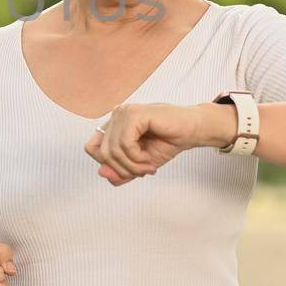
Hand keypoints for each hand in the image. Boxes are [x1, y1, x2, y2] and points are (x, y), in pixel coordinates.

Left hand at [86, 102, 201, 185]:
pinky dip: (136, 157)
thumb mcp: (140, 164)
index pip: (92, 148)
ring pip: (111, 150)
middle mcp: (116, 116)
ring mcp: (124, 112)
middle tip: (143, 172)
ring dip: (132, 166)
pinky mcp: (134, 114)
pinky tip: (149, 159)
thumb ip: (120, 171)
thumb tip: (101, 173)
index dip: (109, 165)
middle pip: (101, 152)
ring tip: (149, 167)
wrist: (193, 131)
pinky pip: (124, 144)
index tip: (132, 171)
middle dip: (122, 169)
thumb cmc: (168, 142)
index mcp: (114, 125)